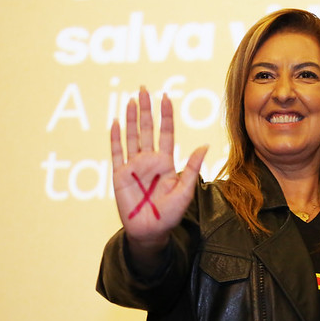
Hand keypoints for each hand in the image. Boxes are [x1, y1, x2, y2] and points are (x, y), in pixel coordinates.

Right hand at [111, 87, 207, 272]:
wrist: (150, 231)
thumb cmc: (170, 214)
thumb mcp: (185, 191)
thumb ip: (192, 168)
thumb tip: (204, 145)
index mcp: (166, 162)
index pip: (165, 133)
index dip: (165, 116)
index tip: (165, 97)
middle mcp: (149, 160)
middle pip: (147, 129)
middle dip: (146, 110)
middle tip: (144, 89)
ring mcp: (133, 166)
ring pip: (131, 137)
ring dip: (130, 118)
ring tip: (130, 100)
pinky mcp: (119, 175)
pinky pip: (117, 153)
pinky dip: (116, 138)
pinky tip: (115, 122)